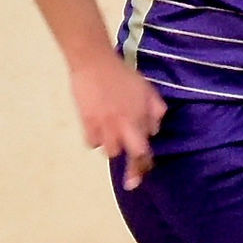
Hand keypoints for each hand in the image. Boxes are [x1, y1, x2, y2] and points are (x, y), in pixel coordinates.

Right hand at [69, 54, 166, 189]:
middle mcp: (121, 126)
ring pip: (108, 151)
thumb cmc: (123, 74)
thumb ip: (155, 111)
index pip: (143, 151)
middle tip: (129, 173)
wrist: (94, 62)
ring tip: (113, 134)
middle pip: (125, 156)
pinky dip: (95, 138)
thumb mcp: (147, 89)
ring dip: (112, 146)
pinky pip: (91, 142)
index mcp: (138, 119)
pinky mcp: (86, 122)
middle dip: (129, 166)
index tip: (138, 181)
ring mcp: (103, 125)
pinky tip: (97, 127)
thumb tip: (154, 131)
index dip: (143, 167)